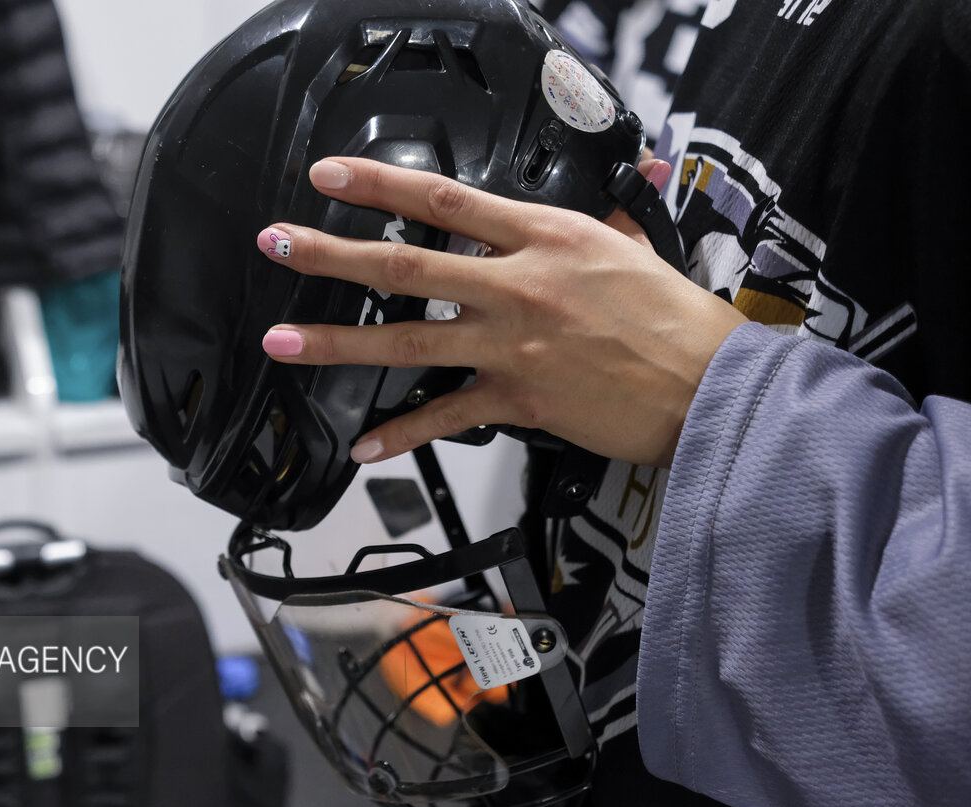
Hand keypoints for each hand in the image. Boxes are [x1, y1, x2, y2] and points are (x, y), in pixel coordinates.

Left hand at [256, 157, 745, 467]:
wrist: (712, 387)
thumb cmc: (678, 320)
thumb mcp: (636, 247)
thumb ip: (605, 219)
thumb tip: (609, 193)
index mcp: (545, 238)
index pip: (445, 200)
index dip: (379, 184)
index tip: (329, 176)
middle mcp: (518, 285)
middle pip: (405, 264)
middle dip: (332, 254)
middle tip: (279, 244)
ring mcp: (512, 344)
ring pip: (406, 339)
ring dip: (336, 342)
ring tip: (283, 341)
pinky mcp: (518, 399)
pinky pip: (446, 418)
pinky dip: (403, 434)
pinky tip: (366, 445)